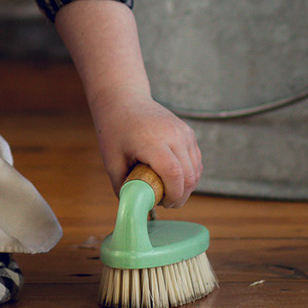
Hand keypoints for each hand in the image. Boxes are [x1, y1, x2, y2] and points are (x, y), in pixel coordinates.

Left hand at [91, 93, 202, 207]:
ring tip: (168, 190)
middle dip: (181, 195)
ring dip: (187, 186)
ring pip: (196, 169)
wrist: (124, 99)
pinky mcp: (188, 132)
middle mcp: (173, 135)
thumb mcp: (111, 160)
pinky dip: (189, 173)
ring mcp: (183, 132)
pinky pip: (196, 160)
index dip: (173, 195)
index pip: (174, 174)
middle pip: (190, 175)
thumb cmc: (114, 129)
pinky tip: (174, 178)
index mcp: (152, 141)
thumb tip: (134, 209)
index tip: (163, 203)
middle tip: (166, 202)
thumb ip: (123, 186)